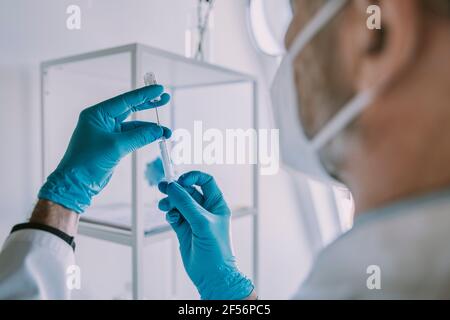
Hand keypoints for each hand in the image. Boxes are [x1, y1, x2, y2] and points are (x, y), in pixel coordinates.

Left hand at [39, 85, 170, 212]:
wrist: (76, 183)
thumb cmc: (87, 161)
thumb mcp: (116, 146)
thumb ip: (139, 136)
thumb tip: (158, 130)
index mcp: (97, 114)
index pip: (125, 101)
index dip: (144, 95)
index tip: (159, 90)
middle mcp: (102, 121)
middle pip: (130, 109)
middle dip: (148, 105)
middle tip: (165, 99)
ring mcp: (108, 133)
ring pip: (133, 126)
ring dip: (150, 128)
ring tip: (166, 131)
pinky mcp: (112, 145)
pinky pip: (132, 137)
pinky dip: (144, 137)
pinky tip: (156, 137)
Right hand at [158, 171, 253, 299]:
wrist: (212, 275)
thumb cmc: (216, 249)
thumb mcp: (202, 222)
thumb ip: (186, 203)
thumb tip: (172, 186)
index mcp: (217, 204)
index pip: (206, 181)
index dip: (193, 177)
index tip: (180, 180)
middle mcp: (205, 210)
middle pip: (188, 191)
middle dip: (175, 189)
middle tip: (161, 186)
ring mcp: (194, 219)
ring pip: (178, 203)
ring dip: (170, 202)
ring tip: (163, 206)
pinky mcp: (184, 230)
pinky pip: (174, 215)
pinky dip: (170, 214)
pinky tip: (171, 218)